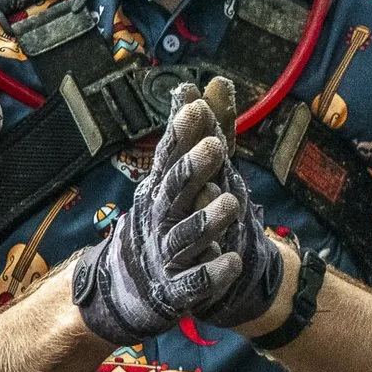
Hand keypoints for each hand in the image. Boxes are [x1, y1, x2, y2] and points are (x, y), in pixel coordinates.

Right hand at [71, 82, 249, 344]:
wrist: (138, 286)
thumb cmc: (174, 215)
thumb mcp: (194, 173)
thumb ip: (208, 129)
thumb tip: (210, 81)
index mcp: (163, 188)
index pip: (169, 156)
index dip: (180, 133)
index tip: (194, 106)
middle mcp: (161, 218)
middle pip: (173, 192)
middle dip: (193, 169)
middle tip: (217, 145)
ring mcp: (167, 255)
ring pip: (185, 237)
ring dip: (207, 220)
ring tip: (233, 200)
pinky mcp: (177, 289)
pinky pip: (193, 283)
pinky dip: (211, 274)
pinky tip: (232, 262)